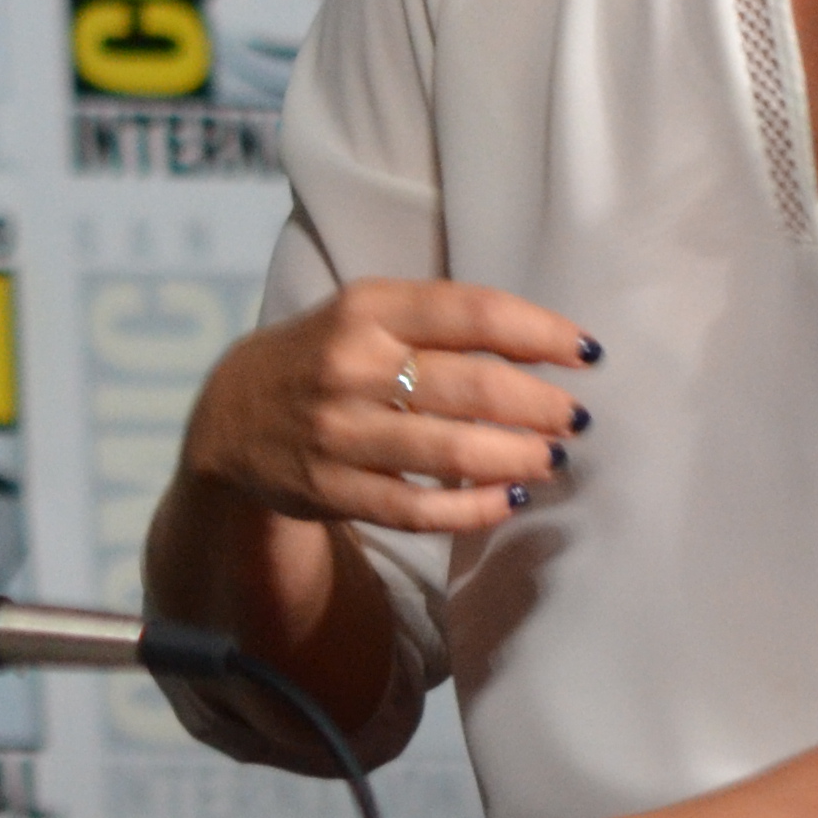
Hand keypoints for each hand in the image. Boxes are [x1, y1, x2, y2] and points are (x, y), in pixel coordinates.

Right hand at [176, 277, 595, 539]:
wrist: (230, 416)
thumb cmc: (325, 355)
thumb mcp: (366, 314)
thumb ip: (442, 324)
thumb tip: (545, 349)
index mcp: (367, 307)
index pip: (472, 312)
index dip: (540, 333)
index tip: (587, 354)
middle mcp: (352, 365)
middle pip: (472, 387)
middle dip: (541, 406)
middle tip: (577, 419)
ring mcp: (340, 432)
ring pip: (451, 453)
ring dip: (518, 458)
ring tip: (553, 459)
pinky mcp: (332, 490)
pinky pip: (419, 510)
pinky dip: (474, 509)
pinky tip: (509, 500)